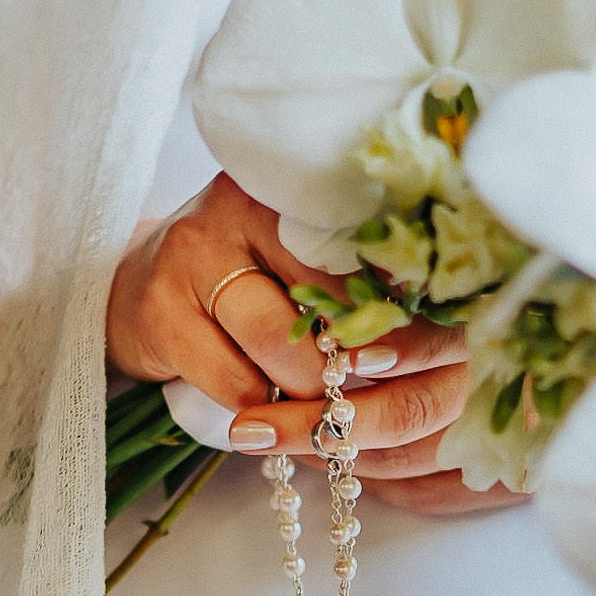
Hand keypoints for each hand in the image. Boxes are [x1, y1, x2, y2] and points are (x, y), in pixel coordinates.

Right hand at [108, 175, 523, 514]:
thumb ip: (371, 278)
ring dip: (310, 393)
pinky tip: (261, 403)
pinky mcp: (160, 309)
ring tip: (314, 399)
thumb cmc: (254, 282)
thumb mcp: (311, 263)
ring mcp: (198, 252)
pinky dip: (259, 408)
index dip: (417, 309)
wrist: (138, 291)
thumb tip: (458, 325)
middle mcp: (247, 204)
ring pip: (288, 349)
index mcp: (300, 187)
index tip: (443, 348)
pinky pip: (236, 384)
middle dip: (365, 363)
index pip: (380, 248)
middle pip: (340, 303)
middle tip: (377, 387)